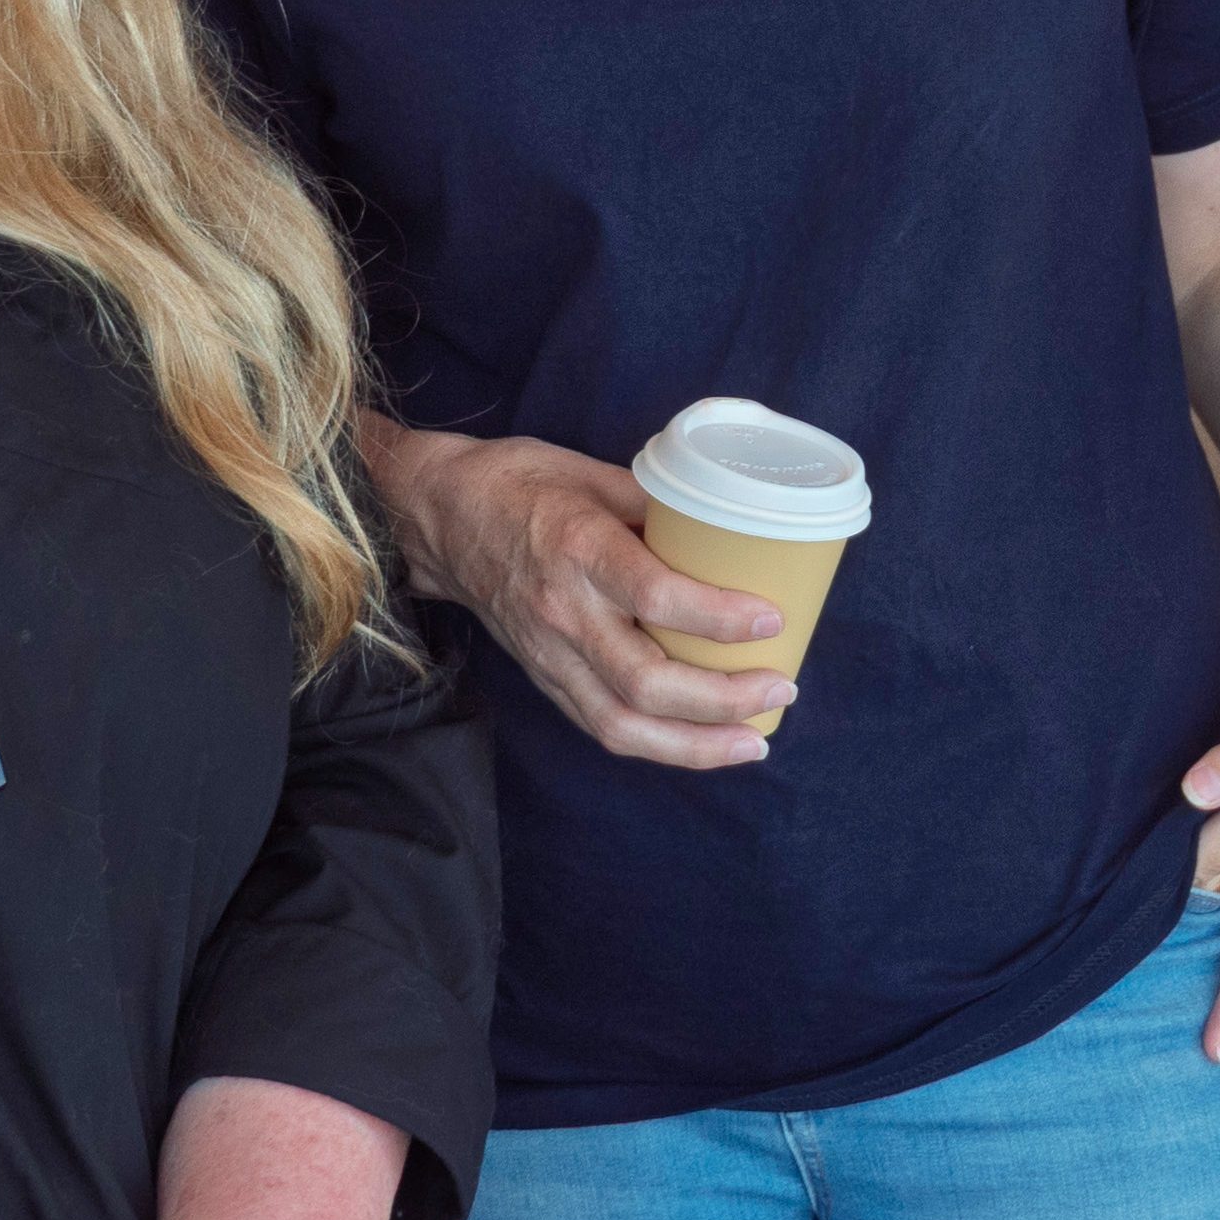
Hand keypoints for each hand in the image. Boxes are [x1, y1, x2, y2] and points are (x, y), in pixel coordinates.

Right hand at [372, 427, 790, 767]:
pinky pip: (600, 726)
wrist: (438, 516)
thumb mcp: (594, 474)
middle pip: (645, 683)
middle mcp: (563, 612)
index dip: (719, 618)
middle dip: (722, 700)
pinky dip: (657, 745)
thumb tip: (729, 532)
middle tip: (780, 689)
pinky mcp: (543, 677)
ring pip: (621, 725)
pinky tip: (701, 744)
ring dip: (694, 745)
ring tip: (752, 742)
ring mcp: (549, 654)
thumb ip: (659, 506)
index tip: (773, 619)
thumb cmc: (520, 484)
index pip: (656, 598)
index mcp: (579, 549)